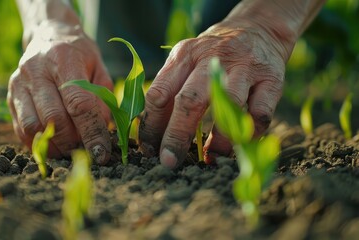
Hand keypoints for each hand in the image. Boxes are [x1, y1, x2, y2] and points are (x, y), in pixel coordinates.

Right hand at [7, 21, 112, 163]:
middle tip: (87, 151)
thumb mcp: (99, 67)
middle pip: (54, 118)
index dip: (91, 132)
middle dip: (73, 142)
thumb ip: (104, 98)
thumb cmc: (79, 54)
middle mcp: (36, 70)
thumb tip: (101, 130)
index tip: (102, 153)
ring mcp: (19, 83)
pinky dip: (39, 144)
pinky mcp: (10, 96)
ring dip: (55, 146)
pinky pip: (21, 129)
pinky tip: (55, 144)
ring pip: (33, 127)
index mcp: (63, 58)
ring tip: (71, 149)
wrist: (48, 35)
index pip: (78, 103)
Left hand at [139, 19, 292, 167]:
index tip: (149, 149)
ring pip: (229, 106)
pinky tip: (240, 144)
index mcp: (184, 55)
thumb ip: (169, 90)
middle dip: (177, 136)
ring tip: (211, 158)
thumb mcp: (186, 60)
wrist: (256, 29)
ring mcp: (244, 68)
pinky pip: (260, 114)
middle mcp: (212, 59)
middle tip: (169, 162)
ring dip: (219, 139)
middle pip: (189, 100)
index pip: (159, 93)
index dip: (151, 125)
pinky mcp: (271, 79)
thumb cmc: (212, 55)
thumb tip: (153, 134)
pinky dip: (249, 134)